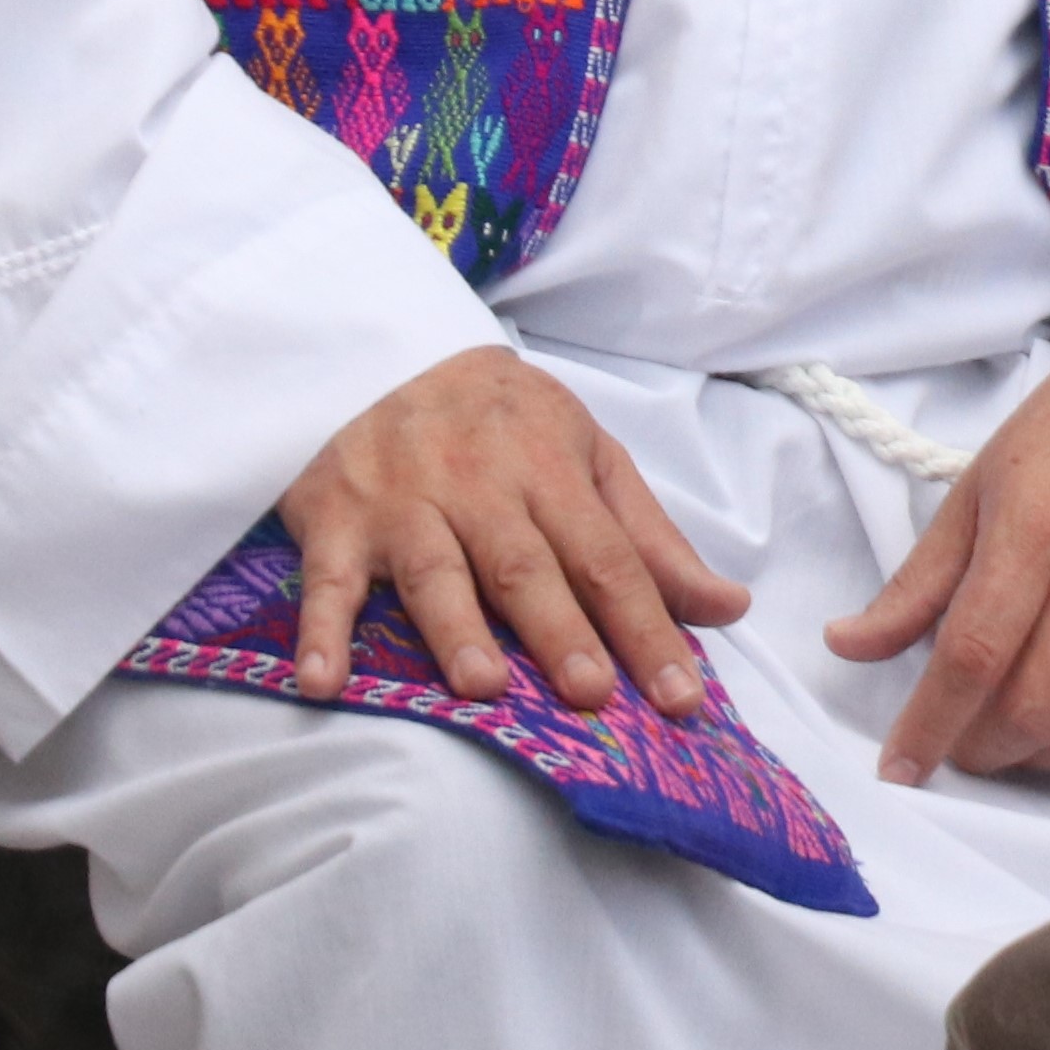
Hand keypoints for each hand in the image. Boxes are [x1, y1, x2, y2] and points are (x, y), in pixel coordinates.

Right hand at [276, 347, 750, 720]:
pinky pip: (327, 581)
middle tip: (591, 695)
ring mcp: (403, 504)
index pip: (609, 559)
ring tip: (483, 688)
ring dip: (456, 630)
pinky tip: (322, 683)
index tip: (681, 697)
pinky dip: (320, 632)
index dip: (647, 628)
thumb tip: (728, 608)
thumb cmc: (503, 423)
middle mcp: (479, 486)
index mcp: (551, 469)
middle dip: (560, 631)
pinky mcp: (336, 522)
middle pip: (525, 567)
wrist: (383, 352)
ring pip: (434, 570)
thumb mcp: (588, 457)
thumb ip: (651, 541)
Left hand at [823, 285, 1049, 784]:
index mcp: (1032, 535)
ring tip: (1006, 736)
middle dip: (976, 752)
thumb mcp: (978, 484)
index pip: (970, 659)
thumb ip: (918, 580)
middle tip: (953, 744)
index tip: (896, 769)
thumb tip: (849, 645)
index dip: (926, 728)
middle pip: (1030, 711)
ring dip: (1035, 757)